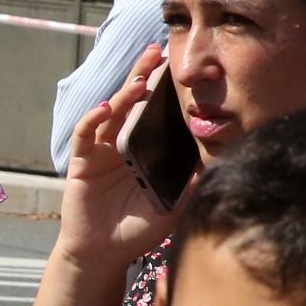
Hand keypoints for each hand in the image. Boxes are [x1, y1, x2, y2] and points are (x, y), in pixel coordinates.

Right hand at [58, 43, 178, 267]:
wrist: (105, 254)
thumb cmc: (138, 230)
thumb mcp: (174, 205)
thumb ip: (193, 184)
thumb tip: (223, 160)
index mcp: (145, 149)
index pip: (155, 111)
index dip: (165, 89)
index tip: (181, 67)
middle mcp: (122, 142)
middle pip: (133, 101)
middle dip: (144, 75)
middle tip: (158, 51)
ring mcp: (101, 150)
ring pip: (112, 111)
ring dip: (124, 94)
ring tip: (141, 80)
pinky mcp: (82, 161)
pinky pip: (85, 133)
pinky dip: (93, 118)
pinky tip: (106, 107)